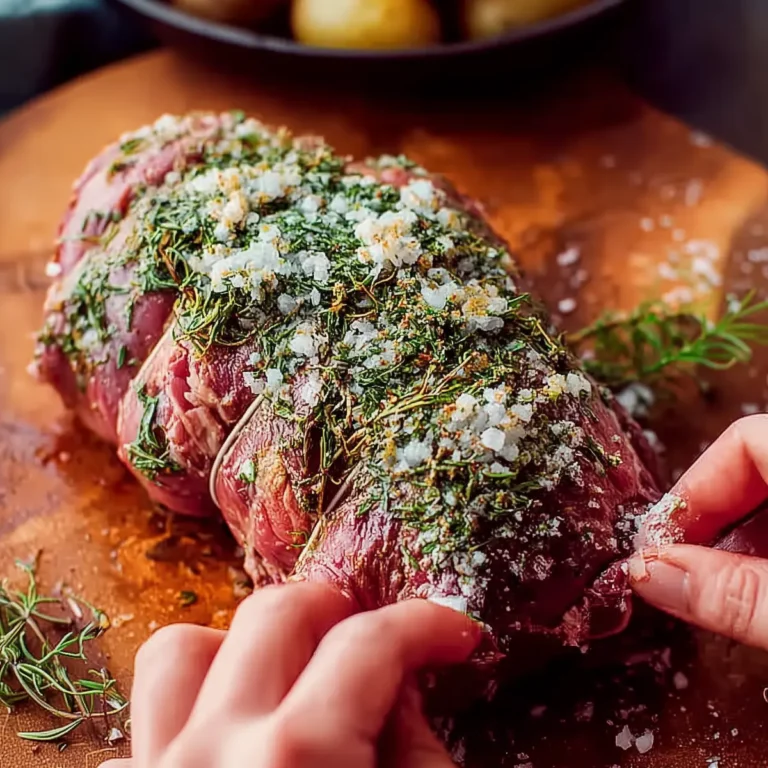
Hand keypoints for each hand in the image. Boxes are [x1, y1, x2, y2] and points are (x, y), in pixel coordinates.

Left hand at [102, 583, 478, 766]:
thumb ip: (418, 753)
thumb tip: (403, 684)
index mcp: (299, 758)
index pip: (372, 644)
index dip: (427, 624)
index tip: (456, 633)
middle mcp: (213, 751)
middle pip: (275, 613)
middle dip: (336, 613)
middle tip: (370, 643)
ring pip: (183, 648)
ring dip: (243, 647)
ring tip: (285, 680)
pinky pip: (145, 721)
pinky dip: (195, 708)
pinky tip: (231, 739)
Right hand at [630, 414, 767, 647]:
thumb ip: (736, 592)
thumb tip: (644, 573)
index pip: (744, 439)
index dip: (694, 486)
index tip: (660, 541)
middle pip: (752, 472)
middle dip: (707, 523)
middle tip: (676, 572)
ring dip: (734, 548)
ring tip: (712, 592)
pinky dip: (764, 560)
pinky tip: (755, 598)